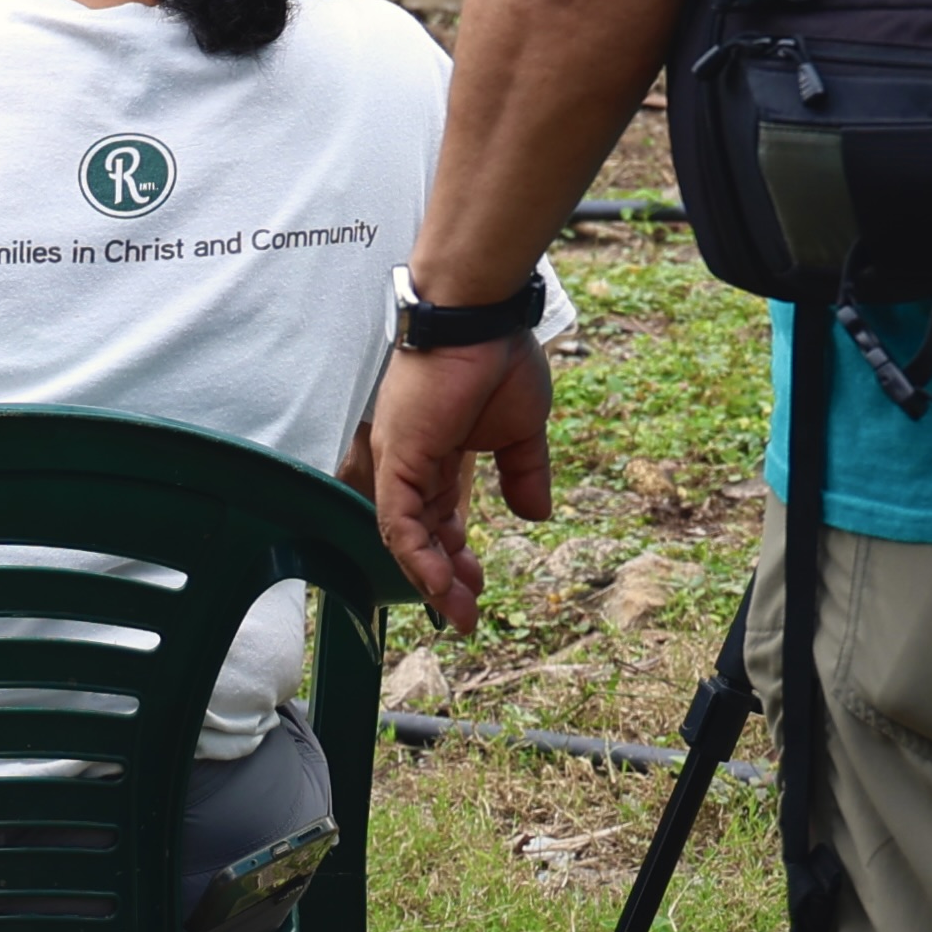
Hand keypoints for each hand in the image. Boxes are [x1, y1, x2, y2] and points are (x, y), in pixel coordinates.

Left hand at [368, 336, 552, 633]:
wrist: (481, 318)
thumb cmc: (499, 358)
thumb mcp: (521, 430)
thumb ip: (523, 472)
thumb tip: (535, 516)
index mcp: (438, 452)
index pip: (438, 516)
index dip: (454, 554)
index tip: (478, 583)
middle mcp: (411, 459)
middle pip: (419, 533)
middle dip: (442, 577)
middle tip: (467, 612)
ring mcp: (400, 458)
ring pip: (404, 535)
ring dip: (430, 579)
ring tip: (458, 612)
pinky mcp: (397, 456)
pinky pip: (397, 519)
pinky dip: (415, 556)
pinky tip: (437, 586)